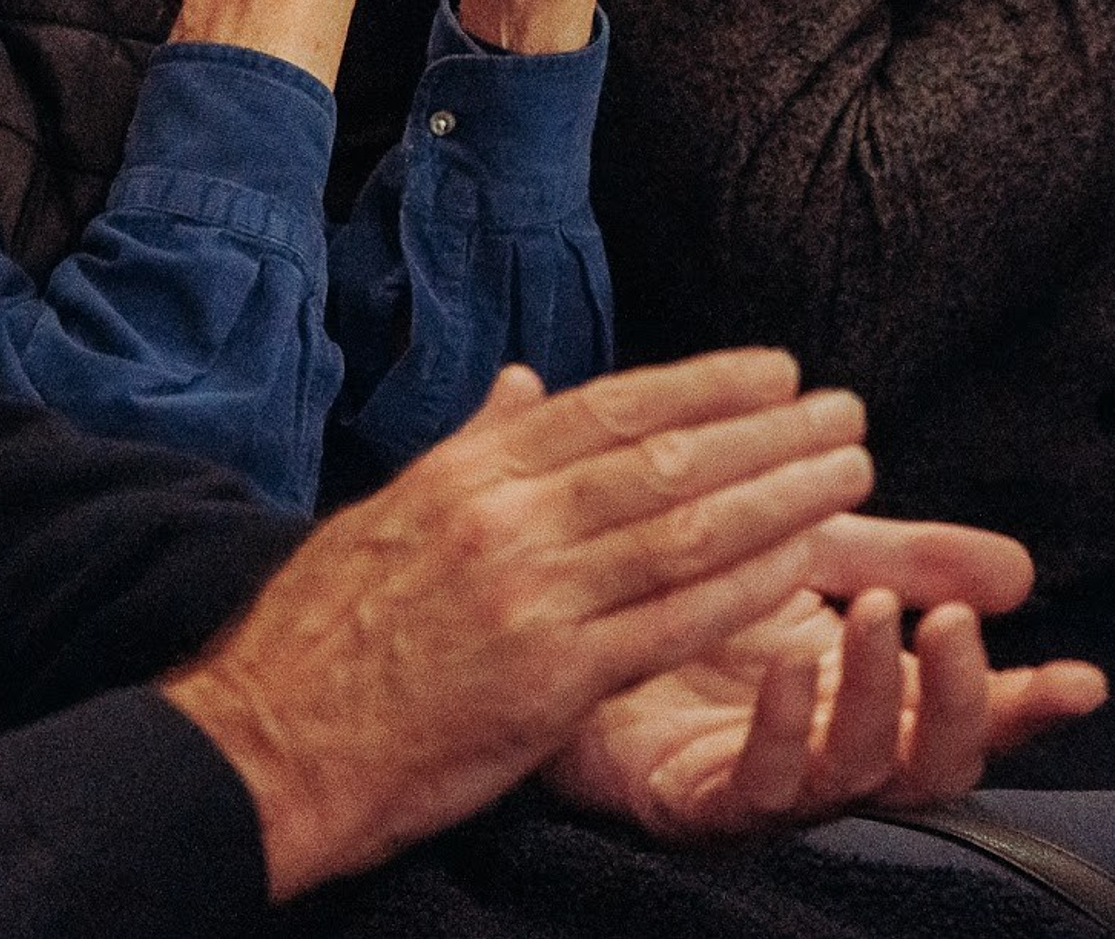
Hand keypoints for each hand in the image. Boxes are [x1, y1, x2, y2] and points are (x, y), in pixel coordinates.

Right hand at [162, 349, 878, 901]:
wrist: (262, 744)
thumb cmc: (326, 630)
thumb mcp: (395, 509)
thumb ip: (478, 444)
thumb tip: (527, 382)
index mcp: (475, 473)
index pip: (615, 406)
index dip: (707, 383)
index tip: (778, 369)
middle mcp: (509, 519)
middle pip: (668, 457)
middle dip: (771, 432)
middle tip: (845, 410)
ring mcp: (532, 598)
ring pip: (686, 529)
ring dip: (782, 496)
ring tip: (851, 472)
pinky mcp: (548, 682)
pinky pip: (672, 621)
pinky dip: (746, 585)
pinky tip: (802, 562)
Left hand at [546, 512, 1107, 838]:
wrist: (567, 614)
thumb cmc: (696, 593)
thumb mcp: (821, 557)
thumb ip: (913, 561)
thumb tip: (1023, 572)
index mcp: (867, 700)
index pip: (965, 721)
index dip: (1024, 707)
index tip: (1081, 680)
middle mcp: (826, 754)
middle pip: (925, 769)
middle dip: (951, 700)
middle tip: (947, 618)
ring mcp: (763, 784)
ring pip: (848, 779)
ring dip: (871, 698)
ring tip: (868, 616)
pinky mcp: (688, 799)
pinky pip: (749, 788)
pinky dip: (781, 730)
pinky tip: (786, 665)